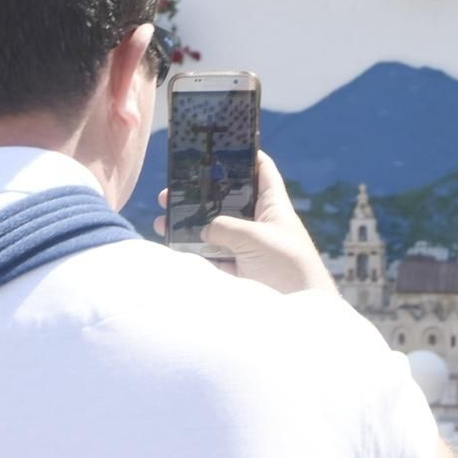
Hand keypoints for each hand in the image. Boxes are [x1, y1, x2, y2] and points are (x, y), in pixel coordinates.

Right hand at [154, 151, 334, 294]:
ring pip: (212, 228)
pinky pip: (208, 255)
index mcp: (273, 206)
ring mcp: (245, 247)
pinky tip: (169, 243)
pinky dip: (189, 250)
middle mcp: (259, 223)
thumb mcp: (256, 237)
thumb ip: (226, 226)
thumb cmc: (287, 266)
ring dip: (187, 223)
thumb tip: (204, 230)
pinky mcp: (235, 270)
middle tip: (172, 190)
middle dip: (199, 193)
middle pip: (226, 199)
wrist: (295, 311)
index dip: (245, 155)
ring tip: (162, 218)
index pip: (262, 170)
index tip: (220, 145)